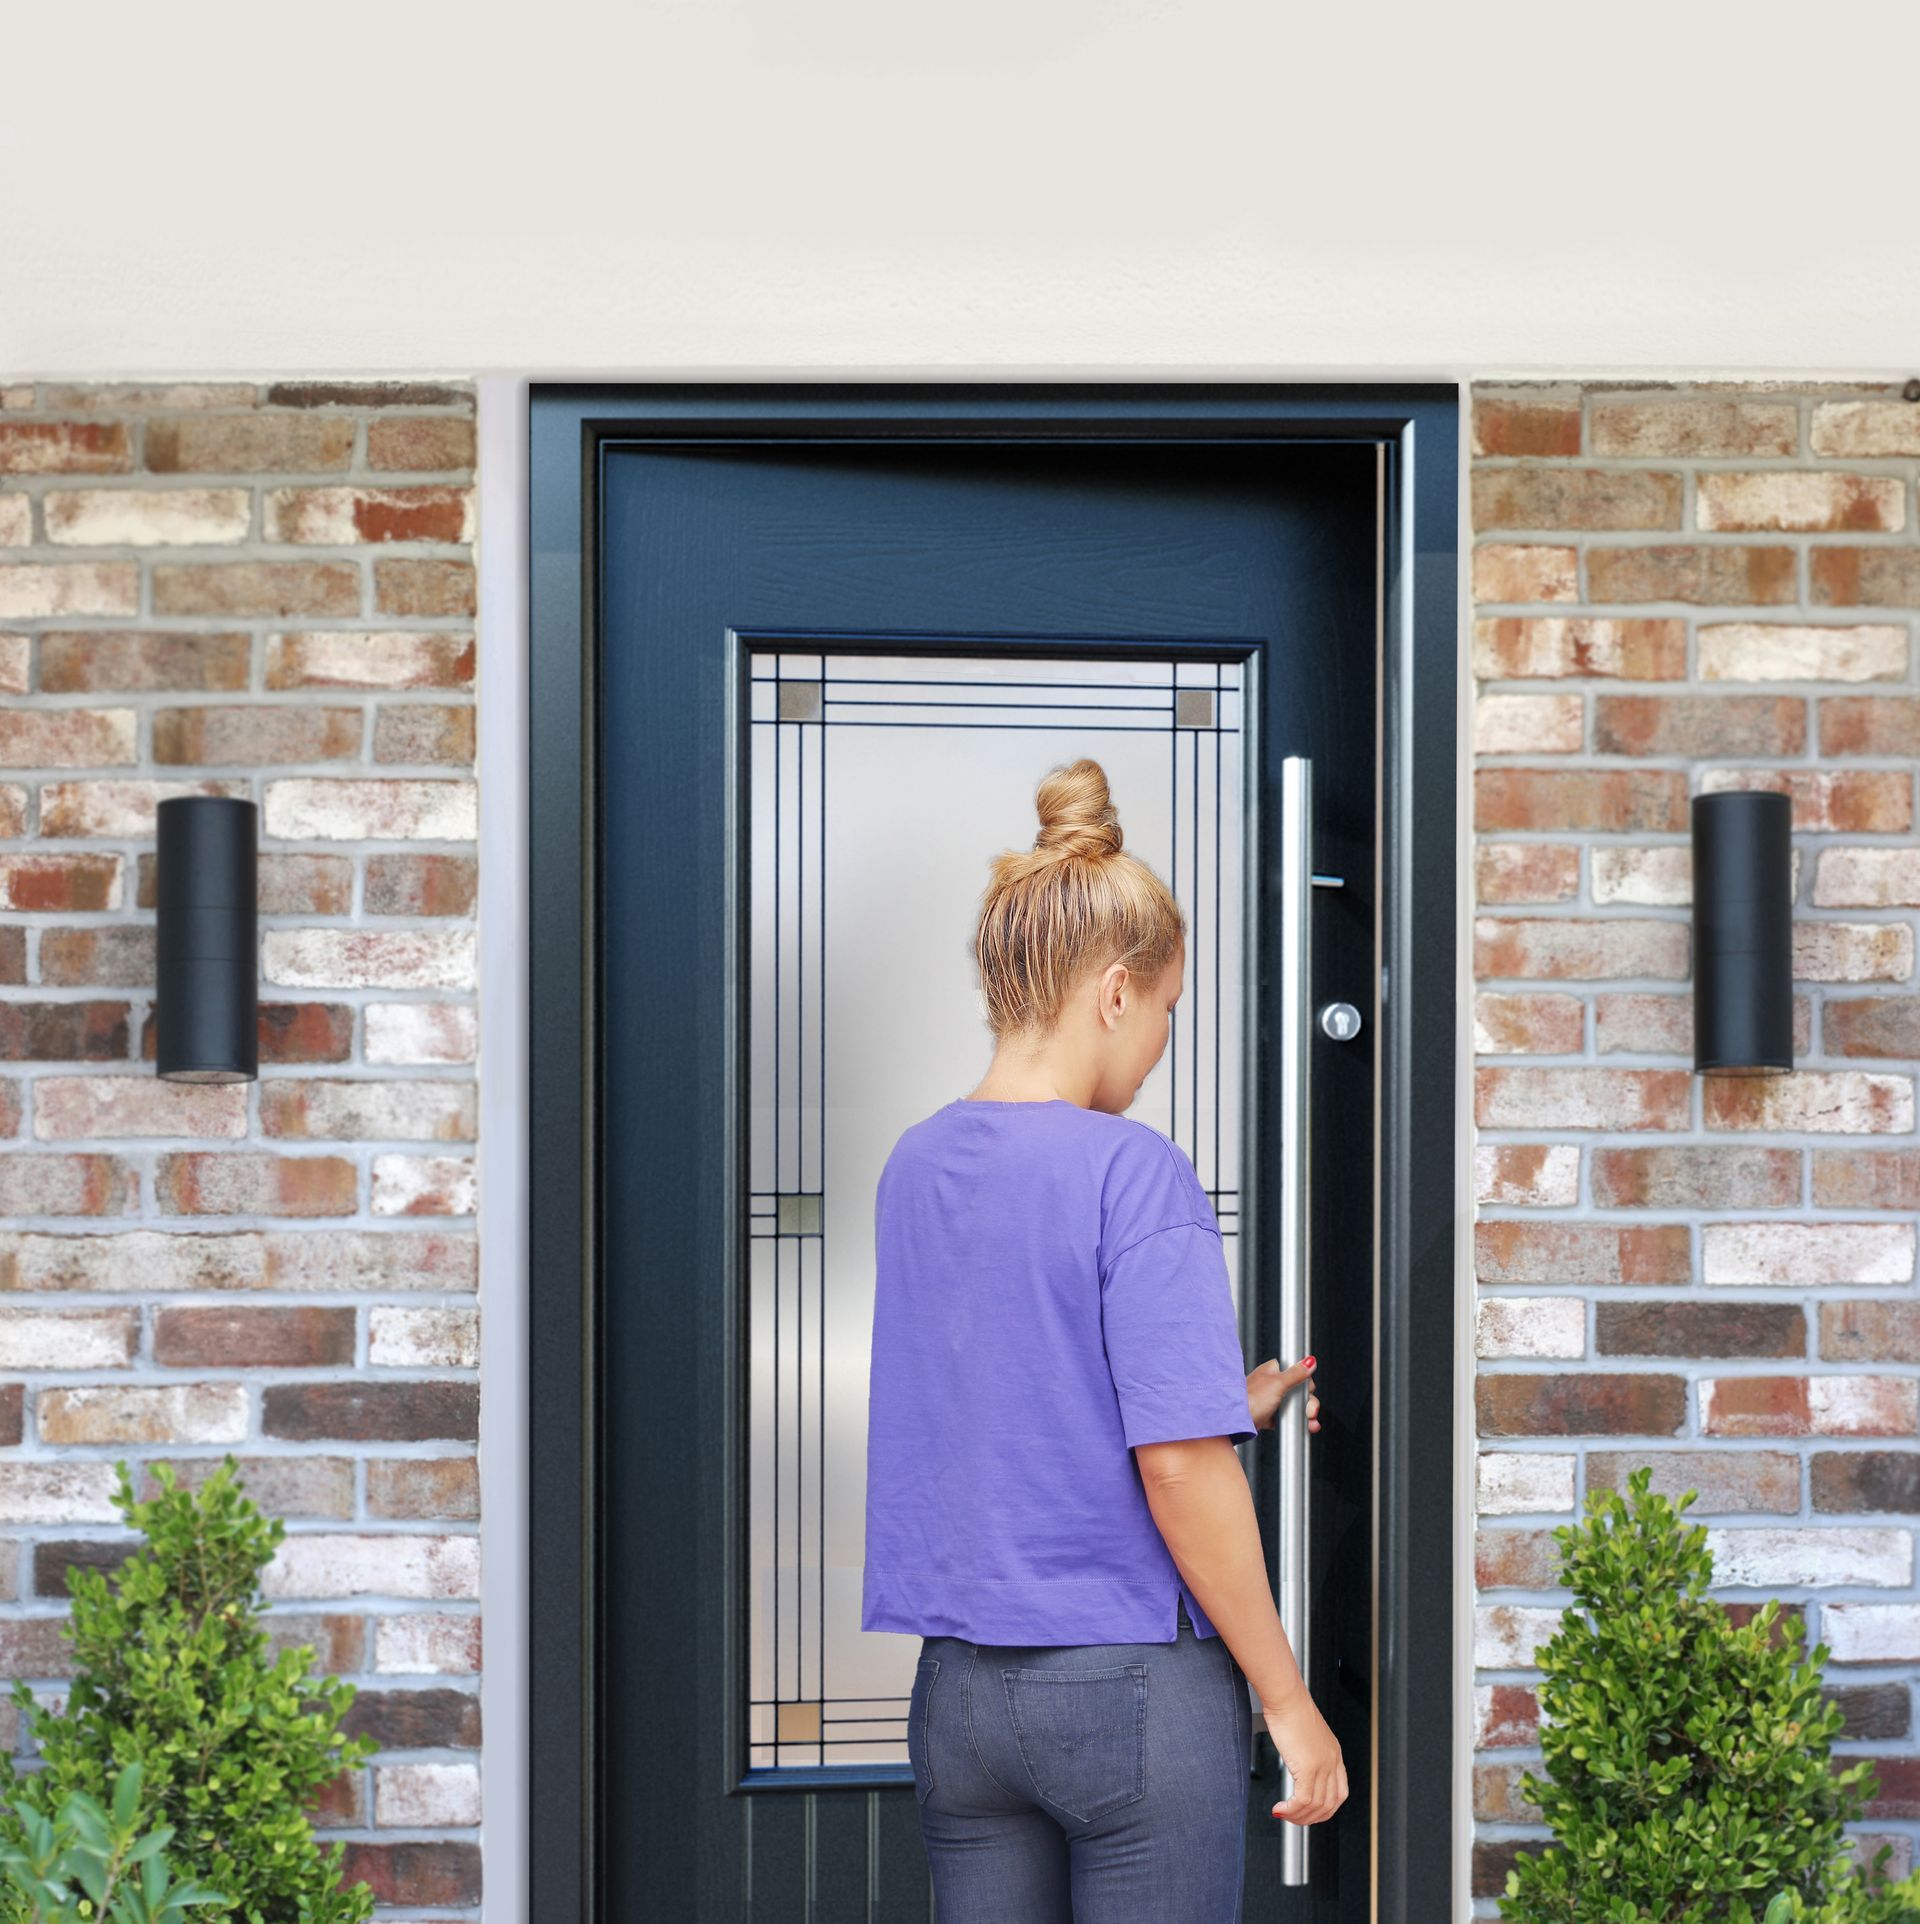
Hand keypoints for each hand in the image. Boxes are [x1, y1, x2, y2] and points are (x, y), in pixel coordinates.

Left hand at [1246, 1355, 1318, 1433]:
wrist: (1235, 1422)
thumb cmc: (1250, 1399)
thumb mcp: (1278, 1383)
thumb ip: (1296, 1373)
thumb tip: (1310, 1360)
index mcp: (1272, 1371)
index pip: (1296, 1371)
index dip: (1305, 1382)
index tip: (1309, 1391)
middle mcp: (1271, 1384)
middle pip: (1298, 1391)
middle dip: (1308, 1403)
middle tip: (1310, 1411)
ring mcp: (1270, 1400)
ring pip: (1294, 1406)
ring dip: (1305, 1415)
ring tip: (1311, 1423)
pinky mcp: (1268, 1416)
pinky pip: (1286, 1418)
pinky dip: (1296, 1423)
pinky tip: (1303, 1427)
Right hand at [1258, 1684, 1346, 1825]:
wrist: (1285, 1696)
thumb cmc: (1290, 1707)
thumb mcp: (1305, 1734)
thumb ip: (1307, 1752)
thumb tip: (1296, 1766)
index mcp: (1334, 1753)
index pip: (1339, 1792)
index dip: (1325, 1808)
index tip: (1309, 1812)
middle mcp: (1332, 1761)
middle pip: (1330, 1804)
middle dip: (1311, 1817)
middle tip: (1293, 1818)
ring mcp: (1323, 1766)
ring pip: (1316, 1806)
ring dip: (1298, 1816)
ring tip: (1283, 1814)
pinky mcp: (1309, 1768)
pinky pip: (1303, 1800)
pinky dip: (1290, 1810)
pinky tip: (1280, 1809)